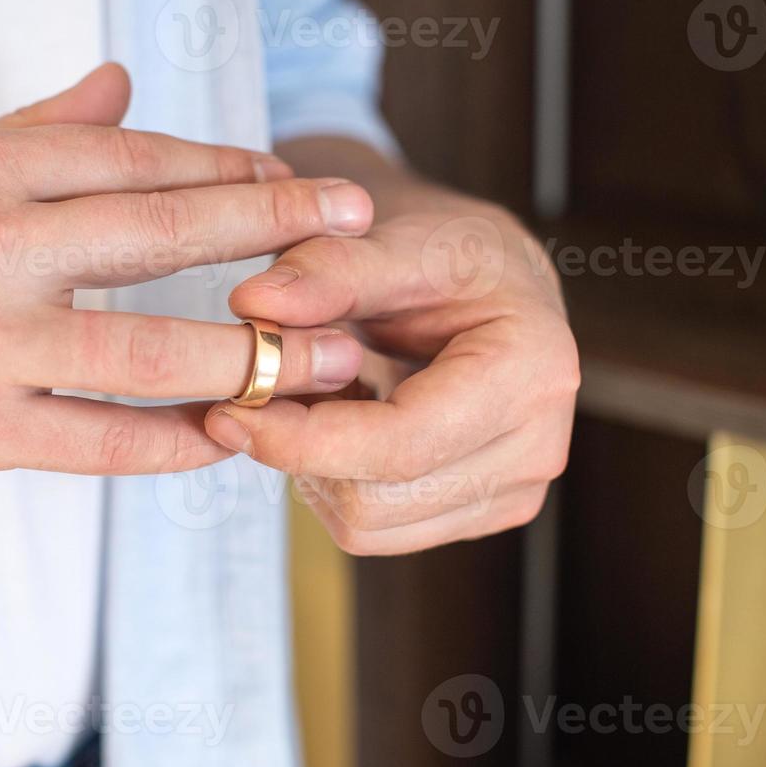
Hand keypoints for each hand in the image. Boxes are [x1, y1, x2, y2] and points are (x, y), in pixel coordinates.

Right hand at [0, 66, 373, 497]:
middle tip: (357, 227)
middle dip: (273, 232)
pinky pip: (99, 442)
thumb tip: (124, 80)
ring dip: (250, 357)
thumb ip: (34, 130)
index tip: (296, 179)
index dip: (226, 170)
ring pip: (146, 352)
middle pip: (158, 236)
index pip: (130, 160)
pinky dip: (174, 441)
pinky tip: (230, 434)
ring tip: (327, 360)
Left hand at [206, 183, 577, 555]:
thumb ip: (326, 269)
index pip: (398, 445)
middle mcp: (538, 445)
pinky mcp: (482, 511)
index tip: (227, 409)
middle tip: (267, 387)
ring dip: (317, 467)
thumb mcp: (392, 238)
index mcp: (530, 371)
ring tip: (321, 389)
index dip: (301, 439)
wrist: (489, 274)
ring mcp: (514, 491)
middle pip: (377, 502)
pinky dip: (339, 480)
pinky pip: (379, 528)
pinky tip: (346, 416)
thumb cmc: (450, 251)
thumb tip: (253, 303)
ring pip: (369, 526)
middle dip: (304, 451)